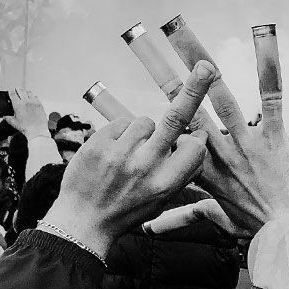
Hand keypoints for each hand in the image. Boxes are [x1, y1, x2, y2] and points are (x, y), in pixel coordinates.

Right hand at [6, 88, 49, 138]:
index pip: (13, 95)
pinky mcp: (39, 104)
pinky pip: (36, 97)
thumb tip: (5, 116)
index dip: (11, 92)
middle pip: (21, 91)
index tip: (10, 91)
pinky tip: (32, 98)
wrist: (37, 130)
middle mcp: (26, 102)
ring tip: (24, 92)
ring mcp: (33, 102)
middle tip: (16, 90)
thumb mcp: (13, 123)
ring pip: (29, 92)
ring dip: (25, 92)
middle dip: (17, 89)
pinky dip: (33, 96)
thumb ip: (8, 118)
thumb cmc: (26, 127)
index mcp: (18, 105)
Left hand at [42, 62, 216, 254]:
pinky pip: (121, 123)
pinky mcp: (99, 145)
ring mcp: (120, 155)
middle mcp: (146, 167)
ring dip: (143, 132)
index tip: (197, 134)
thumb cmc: (127, 212)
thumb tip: (197, 144)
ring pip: (145, 121)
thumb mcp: (162, 202)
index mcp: (166, 184)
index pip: (196, 147)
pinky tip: (114, 151)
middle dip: (193, 91)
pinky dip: (121, 133)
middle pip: (175, 119)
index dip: (197, 139)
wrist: (83, 222)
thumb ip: (180, 175)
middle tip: (205, 66)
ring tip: (130, 153)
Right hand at [146, 41, 288, 237]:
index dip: (142, 117)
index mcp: (203, 171)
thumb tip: (156, 228)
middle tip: (143, 46)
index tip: (109, 95)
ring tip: (183, 33)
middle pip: (185, 112)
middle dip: (165, 78)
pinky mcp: (275, 141)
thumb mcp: (220, 221)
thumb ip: (190, 216)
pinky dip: (268, 70)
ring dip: (202, 65)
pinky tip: (265, 40)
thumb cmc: (259, 230)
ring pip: (221, 101)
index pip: (168, 137)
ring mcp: (246, 145)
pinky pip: (271, 101)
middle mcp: (218, 154)